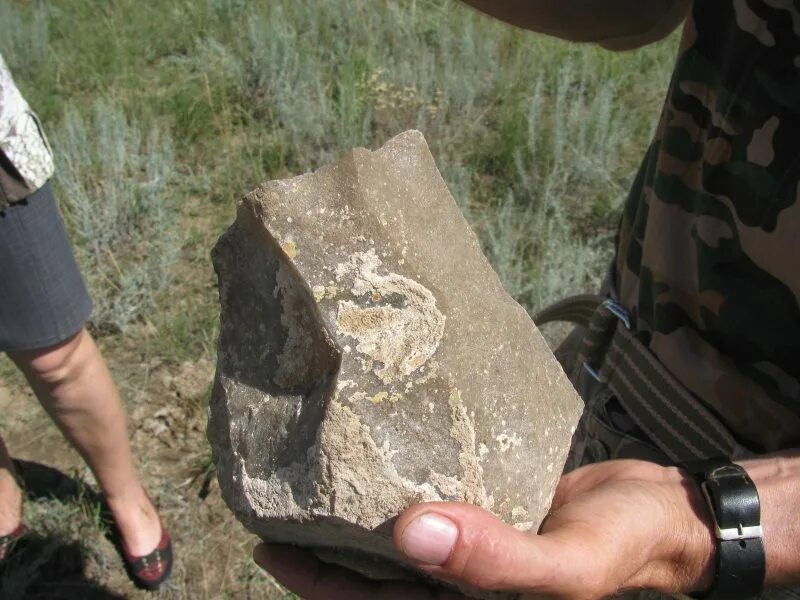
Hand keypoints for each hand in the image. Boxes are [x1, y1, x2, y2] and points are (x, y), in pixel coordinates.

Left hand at [254, 460, 714, 598]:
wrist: (663, 510)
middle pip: (373, 567)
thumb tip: (410, 534)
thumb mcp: (565, 569)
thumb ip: (494, 561)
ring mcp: (470, 539)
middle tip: (276, 499)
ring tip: (315, 467)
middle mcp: (458, 577)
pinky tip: (382, 446)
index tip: (268, 545)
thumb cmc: (621, 548)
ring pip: (399, 529)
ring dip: (358, 507)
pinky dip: (404, 476)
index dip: (318, 583)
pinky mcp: (485, 502)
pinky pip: (434, 492)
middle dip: (322, 542)